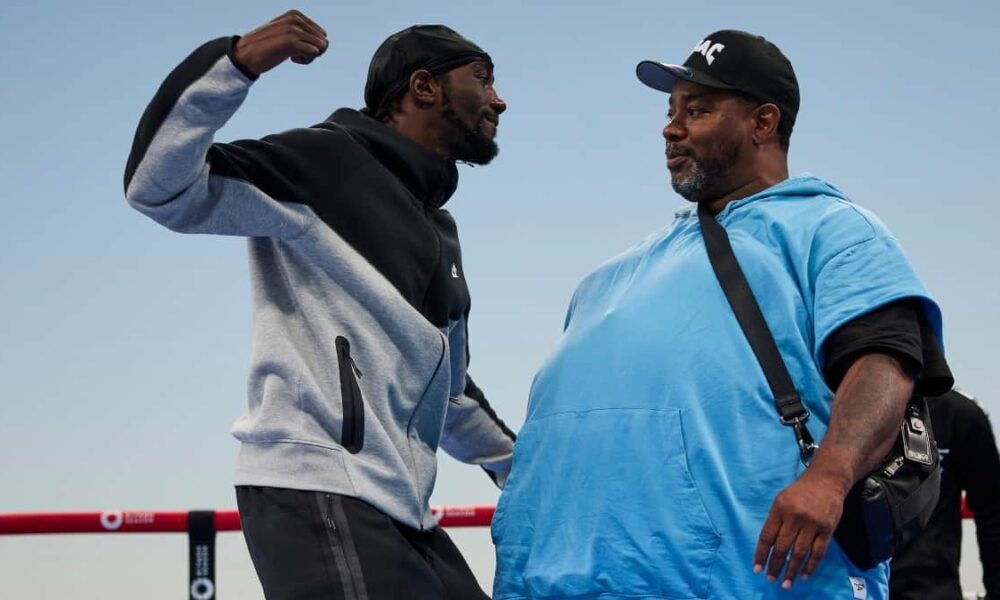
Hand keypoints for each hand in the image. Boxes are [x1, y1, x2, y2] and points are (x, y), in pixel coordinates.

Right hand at [233, 10, 327, 75]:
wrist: (246, 56)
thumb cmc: (267, 48)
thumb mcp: (285, 34)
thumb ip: (302, 33)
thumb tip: (324, 43)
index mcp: (295, 15)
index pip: (321, 34)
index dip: (312, 45)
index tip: (296, 47)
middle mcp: (295, 19)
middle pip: (323, 41)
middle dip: (313, 51)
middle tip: (296, 53)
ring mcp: (293, 29)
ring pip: (321, 47)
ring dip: (309, 57)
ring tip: (292, 55)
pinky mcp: (291, 41)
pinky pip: (314, 53)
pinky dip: (305, 60)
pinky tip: (291, 58)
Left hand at [752, 469, 846, 587]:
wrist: (826, 480)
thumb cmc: (800, 492)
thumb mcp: (781, 500)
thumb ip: (776, 520)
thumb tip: (768, 546)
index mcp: (779, 509)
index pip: (767, 536)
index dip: (761, 554)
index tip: (757, 569)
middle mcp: (795, 517)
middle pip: (782, 547)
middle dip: (775, 566)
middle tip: (771, 579)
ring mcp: (812, 524)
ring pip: (799, 553)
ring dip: (792, 570)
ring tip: (786, 583)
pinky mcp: (827, 529)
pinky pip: (818, 552)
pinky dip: (811, 566)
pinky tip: (804, 575)